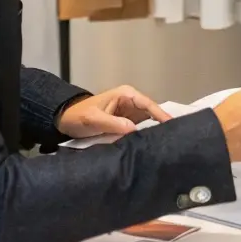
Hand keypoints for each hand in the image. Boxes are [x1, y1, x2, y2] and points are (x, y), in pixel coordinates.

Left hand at [57, 85, 171, 139]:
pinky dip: (146, 137)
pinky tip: (153, 146)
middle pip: (153, 114)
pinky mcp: (126, 124)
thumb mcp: (94, 119)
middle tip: (175, 139)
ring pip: (149, 123)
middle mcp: (131, 102)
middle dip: (162, 125)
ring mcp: (130, 113)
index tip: (173, 126)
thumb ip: (113, 123)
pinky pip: (141, 130)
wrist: (66, 120)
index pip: (149, 105)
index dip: (162, 115)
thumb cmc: (79, 116)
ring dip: (155, 132)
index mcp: (126, 95)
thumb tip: (133, 130)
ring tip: (168, 144)